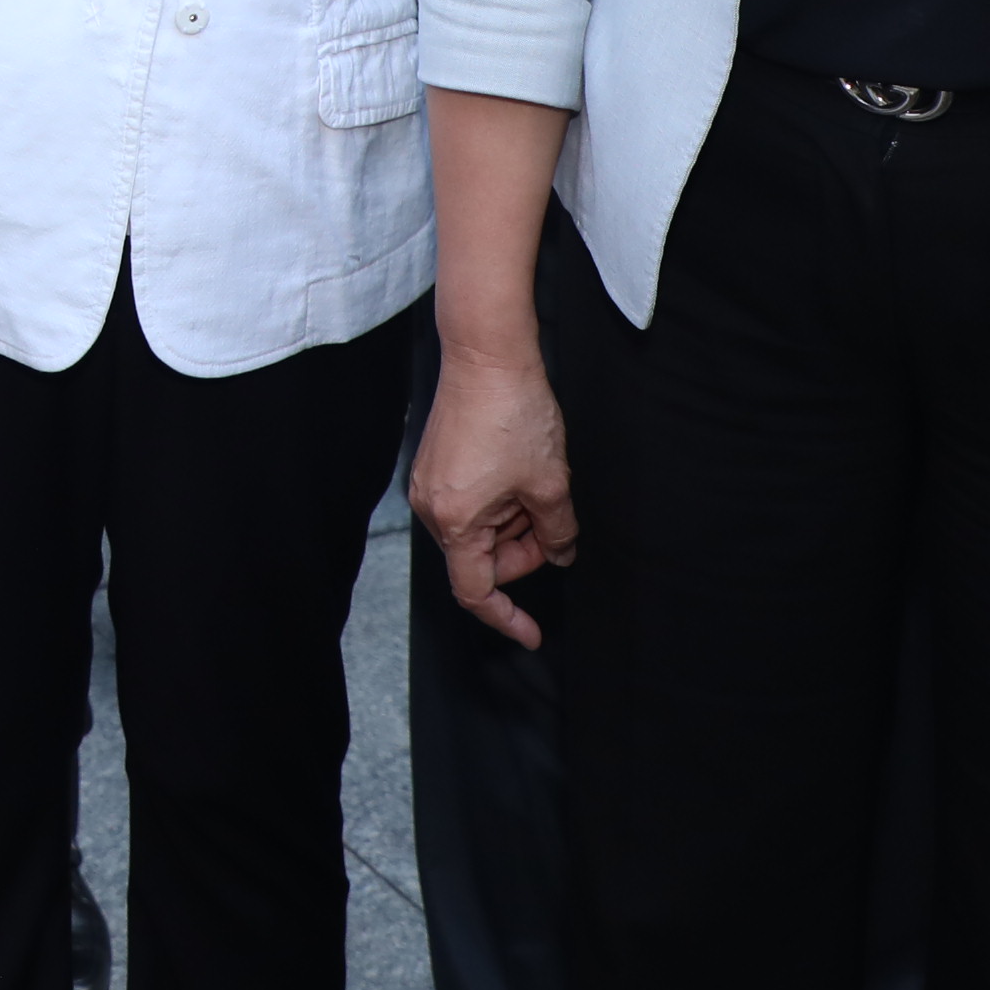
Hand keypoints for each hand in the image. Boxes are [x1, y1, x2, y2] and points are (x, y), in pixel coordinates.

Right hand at [410, 346, 578, 647]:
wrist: (487, 355)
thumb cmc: (512, 413)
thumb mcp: (550, 484)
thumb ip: (558, 531)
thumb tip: (560, 552)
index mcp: (456, 521)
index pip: (476, 591)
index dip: (506, 618)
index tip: (531, 633)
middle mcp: (432, 507)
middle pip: (478, 559)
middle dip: (521, 552)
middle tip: (555, 528)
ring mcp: (429, 484)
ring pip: (477, 531)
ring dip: (512, 524)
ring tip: (539, 487)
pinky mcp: (435, 464)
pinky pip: (468, 505)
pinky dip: (499, 505)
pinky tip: (520, 477)